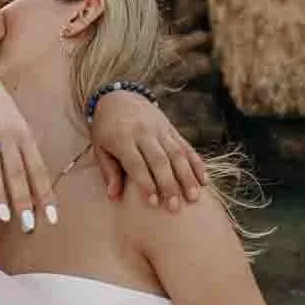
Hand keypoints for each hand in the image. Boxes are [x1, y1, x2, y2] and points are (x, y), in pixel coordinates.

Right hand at [0, 75, 57, 233]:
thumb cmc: (3, 118)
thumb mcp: (20, 132)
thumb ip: (28, 159)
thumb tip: (40, 196)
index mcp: (25, 136)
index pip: (38, 169)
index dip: (45, 195)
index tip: (52, 219)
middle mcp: (8, 134)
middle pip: (17, 171)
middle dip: (22, 199)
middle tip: (27, 225)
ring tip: (4, 216)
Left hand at [91, 91, 206, 210]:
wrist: (119, 96)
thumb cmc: (106, 129)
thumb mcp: (100, 148)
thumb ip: (109, 172)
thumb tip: (114, 198)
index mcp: (123, 138)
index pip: (137, 163)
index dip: (146, 183)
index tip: (153, 203)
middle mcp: (144, 132)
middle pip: (160, 160)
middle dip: (169, 185)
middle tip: (175, 207)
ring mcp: (160, 129)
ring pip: (177, 154)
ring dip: (187, 177)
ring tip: (193, 198)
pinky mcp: (171, 129)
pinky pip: (186, 146)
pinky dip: (196, 164)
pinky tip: (203, 181)